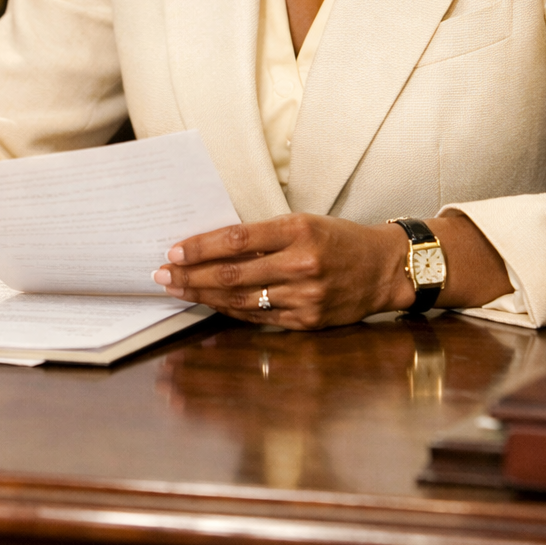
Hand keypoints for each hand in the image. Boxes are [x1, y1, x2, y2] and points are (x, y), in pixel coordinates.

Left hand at [152, 214, 413, 329]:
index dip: (200, 247)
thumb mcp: (304, 223)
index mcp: (299, 230)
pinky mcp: (307, 321)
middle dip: (191, 276)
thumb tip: (211, 246)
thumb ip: (263, 235)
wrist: (384, 268)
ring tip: (177, 291)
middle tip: (161, 276)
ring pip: (241, 300)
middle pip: (232, 274)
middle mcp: (302, 264)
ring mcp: (305, 296)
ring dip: (203, 296)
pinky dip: (230, 311)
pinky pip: (258, 318)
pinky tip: (210, 304)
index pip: (237, 240)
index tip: (173, 252)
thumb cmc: (339, 239)